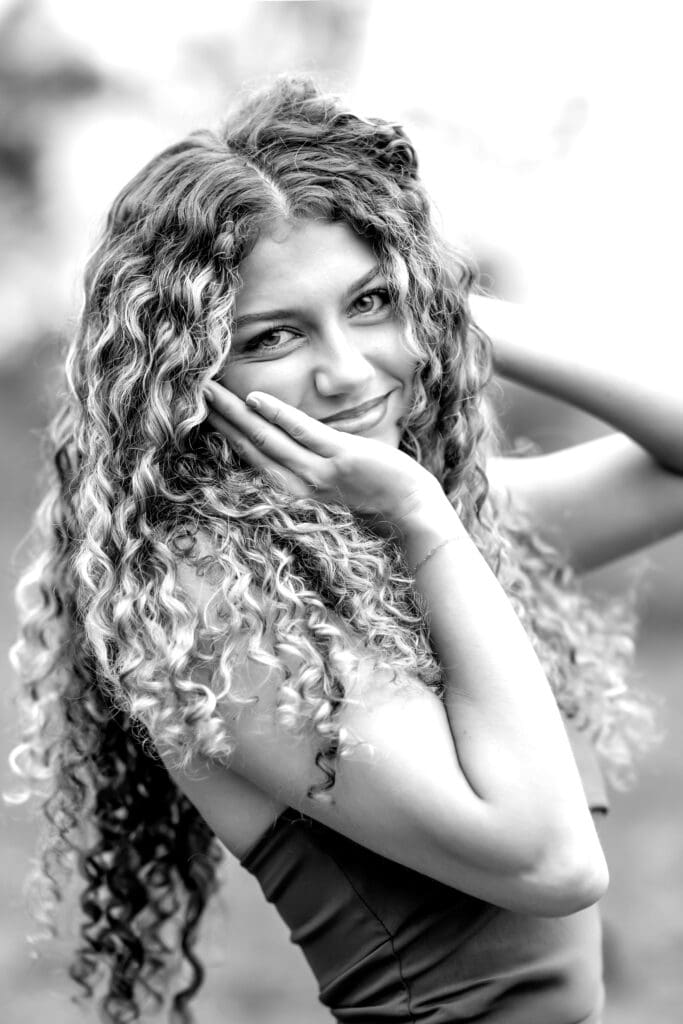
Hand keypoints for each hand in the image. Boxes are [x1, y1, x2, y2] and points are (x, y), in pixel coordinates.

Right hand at [204, 382, 445, 529]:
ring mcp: (318, 472)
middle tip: (193, 393)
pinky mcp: (341, 458)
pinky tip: (255, 400)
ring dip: (236, 413)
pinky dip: (278, 415)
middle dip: (220, 419)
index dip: (225, 433)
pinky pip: (304, 433)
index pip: (251, 458)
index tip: (202, 412)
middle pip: (249, 446)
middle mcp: (298, 486)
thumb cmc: (374, 501)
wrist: (411, 515)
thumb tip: (288, 443)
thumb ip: (307, 468)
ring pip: (267, 438)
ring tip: (210, 392)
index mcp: (293, 492)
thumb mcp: (330, 488)